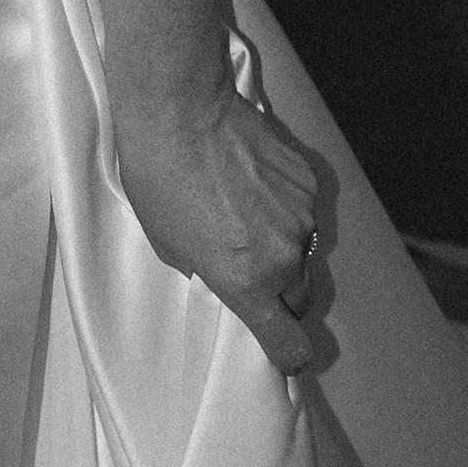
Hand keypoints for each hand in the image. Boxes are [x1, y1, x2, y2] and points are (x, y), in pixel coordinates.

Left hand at [113, 66, 333, 377]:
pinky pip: (303, 208)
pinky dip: (284, 204)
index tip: (286, 355)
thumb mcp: (168, 244)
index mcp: (247, 282)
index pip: (289, 342)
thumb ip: (210, 272)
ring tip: (241, 210)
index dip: (289, 354)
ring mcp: (302, 216)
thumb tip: (227, 275)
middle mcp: (284, 257)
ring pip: (303, 249)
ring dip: (281, 242)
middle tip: (251, 270)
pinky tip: (251, 180)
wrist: (180, 111)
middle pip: (301, 297)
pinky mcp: (308, 180)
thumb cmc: (159, 178)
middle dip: (283, 294)